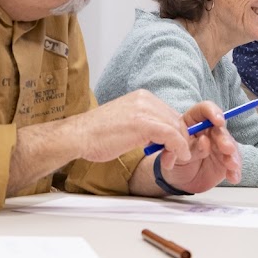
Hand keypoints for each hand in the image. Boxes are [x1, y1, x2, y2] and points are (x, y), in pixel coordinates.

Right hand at [74, 89, 194, 163]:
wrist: (78, 136)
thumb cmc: (97, 134)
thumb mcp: (126, 122)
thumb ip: (145, 124)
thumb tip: (161, 136)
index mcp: (142, 97)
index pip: (170, 114)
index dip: (176, 133)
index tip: (173, 148)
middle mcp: (145, 99)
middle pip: (176, 119)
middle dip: (179, 140)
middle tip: (172, 157)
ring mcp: (144, 109)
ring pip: (177, 127)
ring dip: (179, 147)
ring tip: (170, 160)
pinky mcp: (143, 123)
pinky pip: (171, 135)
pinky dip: (179, 147)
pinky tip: (177, 157)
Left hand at [159, 101, 241, 192]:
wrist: (177, 178)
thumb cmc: (174, 159)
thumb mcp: (173, 152)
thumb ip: (187, 146)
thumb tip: (203, 141)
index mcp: (193, 122)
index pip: (204, 110)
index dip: (212, 112)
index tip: (218, 121)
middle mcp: (209, 131)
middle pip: (220, 129)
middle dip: (225, 139)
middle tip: (227, 148)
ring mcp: (219, 146)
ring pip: (230, 146)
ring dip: (232, 155)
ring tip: (232, 164)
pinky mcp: (225, 160)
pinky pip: (233, 163)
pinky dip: (235, 171)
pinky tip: (233, 177)